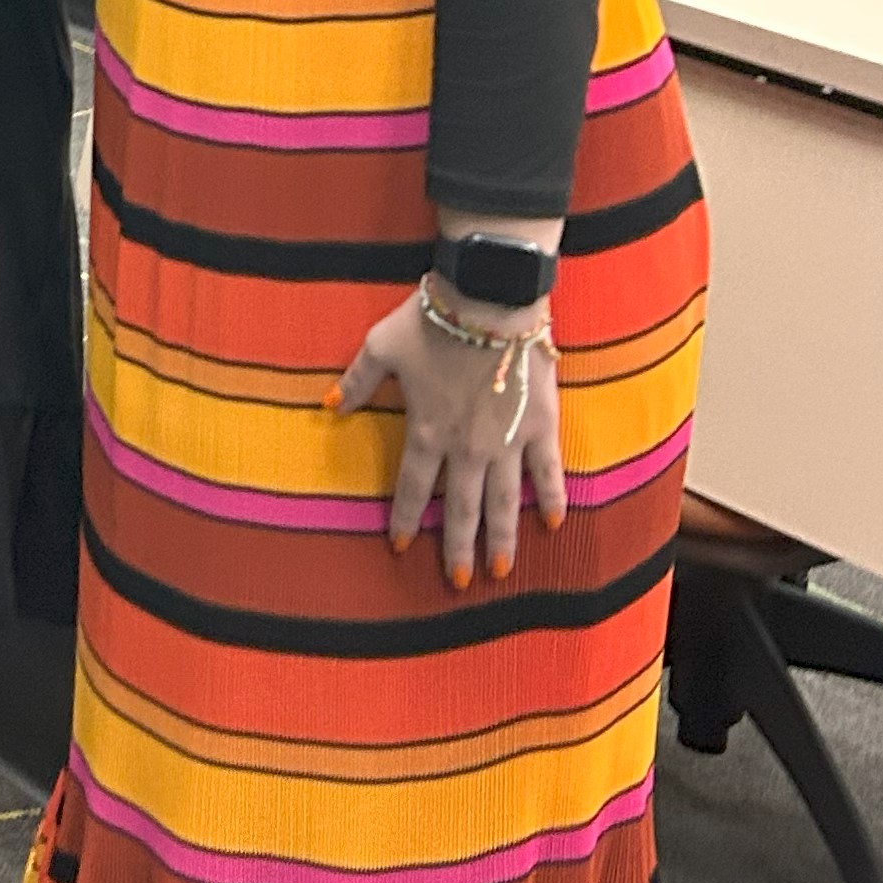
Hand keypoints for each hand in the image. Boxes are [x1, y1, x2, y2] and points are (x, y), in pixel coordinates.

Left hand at [334, 291, 564, 587]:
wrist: (491, 299)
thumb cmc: (433, 320)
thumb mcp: (382, 346)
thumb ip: (358, 381)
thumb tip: (329, 406)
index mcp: (426, 432)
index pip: (410, 489)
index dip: (403, 519)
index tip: (398, 546)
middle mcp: (466, 448)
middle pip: (459, 510)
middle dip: (456, 549)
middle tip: (457, 583)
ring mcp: (507, 441)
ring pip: (504, 503)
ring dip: (501, 540)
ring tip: (500, 572)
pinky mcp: (541, 426)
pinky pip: (549, 472)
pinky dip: (553, 500)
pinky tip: (553, 525)